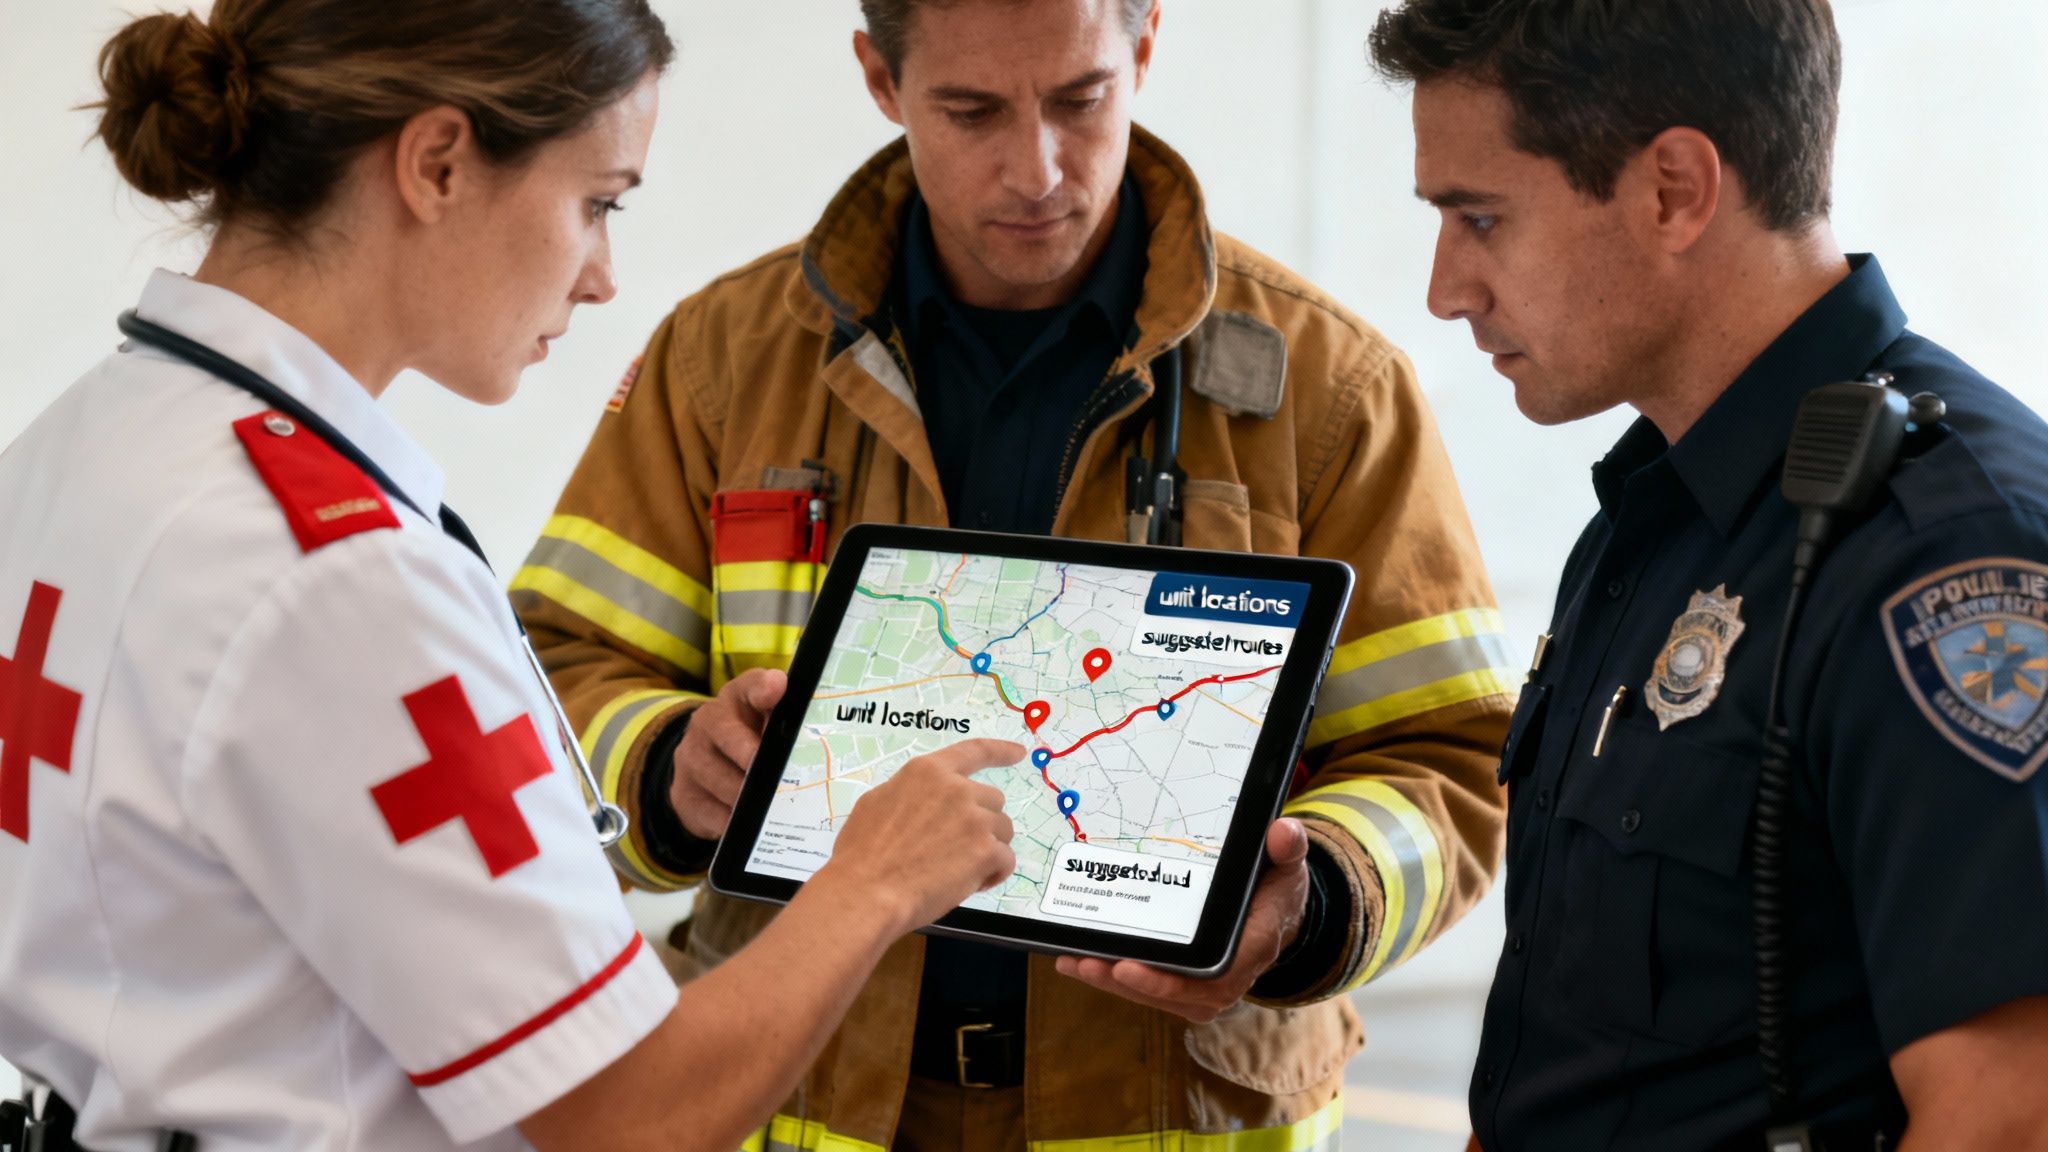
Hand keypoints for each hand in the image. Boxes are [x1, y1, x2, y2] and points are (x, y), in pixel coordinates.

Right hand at [670, 668, 785, 839]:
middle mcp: (706, 722)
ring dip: (749, 796)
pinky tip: (751, 824)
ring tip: (773, 806)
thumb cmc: (751, 739)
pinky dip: (734, 821)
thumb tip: (801, 715)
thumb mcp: (769, 721)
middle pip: (730, 737)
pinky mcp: (683, 795)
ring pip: (723, 781)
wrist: (704, 767)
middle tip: (777, 776)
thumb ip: (788, 714)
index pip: (750, 686)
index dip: (764, 688)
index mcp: (736, 697)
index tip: (775, 690)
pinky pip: (712, 813)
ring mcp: (690, 759)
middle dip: (753, 757)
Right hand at [815, 739, 1023, 934]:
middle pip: (992, 800)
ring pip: (1003, 831)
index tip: (1019, 752)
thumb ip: (912, 794)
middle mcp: (956, 789)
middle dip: (980, 823)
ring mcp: (974, 819)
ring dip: (987, 849)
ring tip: (957, 870)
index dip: (1000, 751)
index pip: (973, 752)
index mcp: (928, 772)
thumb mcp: (877, 803)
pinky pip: (1006, 860)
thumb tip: (924, 801)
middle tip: (954, 849)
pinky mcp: (986, 850)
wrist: (867, 892)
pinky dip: (992, 874)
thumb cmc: (862, 853)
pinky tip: (967, 884)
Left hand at [1054, 818, 1311, 1023]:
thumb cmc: (1277, 885)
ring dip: (1112, 983)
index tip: (1129, 968)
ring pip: (1156, 994)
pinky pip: (1149, 987)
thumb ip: (1287, 848)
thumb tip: (1283, 831)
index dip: (1169, 981)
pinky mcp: (1185, 982)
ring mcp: (1205, 986)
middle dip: (1127, 983)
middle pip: (1174, 992)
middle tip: (1087, 962)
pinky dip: (1114, 977)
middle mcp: (1229, 977)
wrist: (1277, 910)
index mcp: (1252, 948)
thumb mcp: (1287, 863)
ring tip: (1074, 962)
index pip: (1211, 978)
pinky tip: (1078, 960)